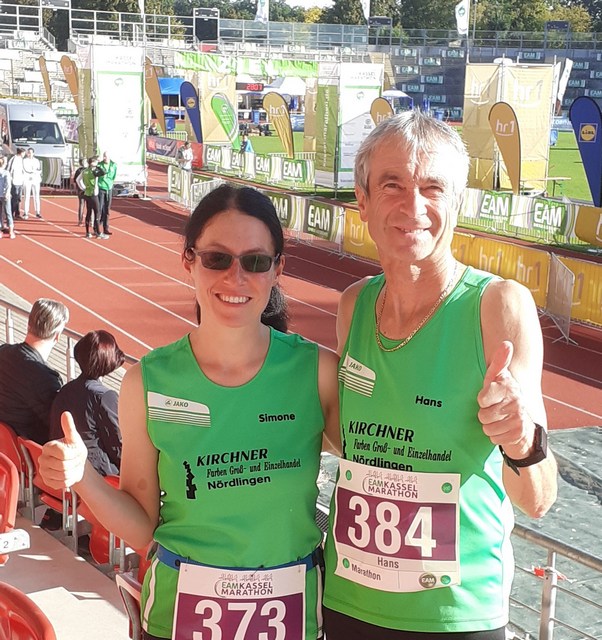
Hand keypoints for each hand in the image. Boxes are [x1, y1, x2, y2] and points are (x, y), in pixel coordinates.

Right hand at [39, 411, 87, 489]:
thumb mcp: (74, 438)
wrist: (76, 465)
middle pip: (63, 465)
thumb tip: (66, 414)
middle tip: (75, 460)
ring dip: (72, 472)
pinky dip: (68, 480)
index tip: (75, 451)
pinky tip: (68, 474)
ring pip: (63, 475)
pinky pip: (61, 483)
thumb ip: (69, 427)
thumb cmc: (74, 450)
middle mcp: (43, 459)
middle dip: (74, 463)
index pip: (62, 453)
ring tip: (72, 467)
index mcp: (48, 447)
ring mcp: (44, 471)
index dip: (73, 453)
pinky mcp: (46, 481)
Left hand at [477, 341, 535, 458]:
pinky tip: (503, 429)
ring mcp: (519, 418)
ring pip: (488, 427)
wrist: (522, 422)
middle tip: (493, 410)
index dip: (482, 400)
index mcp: (509, 387)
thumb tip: (507, 343)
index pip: (482, 398)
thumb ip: (498, 362)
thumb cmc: (502, 396)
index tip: (487, 398)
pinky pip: (494, 438)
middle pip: (483, 415)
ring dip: (489, 426)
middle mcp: (516, 401)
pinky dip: (496, 436)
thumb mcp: (496, 378)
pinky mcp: (519, 433)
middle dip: (484, 415)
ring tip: (498, 420)